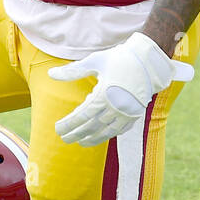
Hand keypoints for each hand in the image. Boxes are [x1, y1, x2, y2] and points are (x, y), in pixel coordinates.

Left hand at [48, 33, 194, 146]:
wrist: (149, 61)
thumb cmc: (120, 58)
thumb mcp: (95, 61)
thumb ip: (73, 71)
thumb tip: (50, 74)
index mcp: (104, 93)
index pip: (82, 115)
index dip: (69, 123)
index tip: (58, 128)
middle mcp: (116, 106)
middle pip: (92, 126)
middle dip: (76, 133)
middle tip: (64, 138)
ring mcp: (127, 113)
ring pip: (106, 131)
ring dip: (91, 138)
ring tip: (80, 141)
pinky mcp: (135, 115)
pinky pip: (119, 130)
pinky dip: (108, 135)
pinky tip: (99, 136)